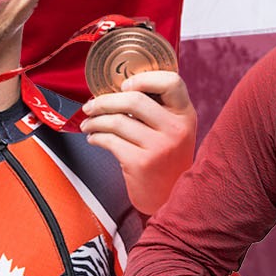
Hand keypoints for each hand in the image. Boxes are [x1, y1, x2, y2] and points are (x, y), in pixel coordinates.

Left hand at [79, 69, 196, 212]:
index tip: (124, 85)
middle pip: (134, 99)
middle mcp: (175, 129)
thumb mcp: (174, 130)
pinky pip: (109, 141)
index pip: (171, 82)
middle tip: (91, 105)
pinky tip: (94, 138)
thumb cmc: (166, 158)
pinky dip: (96, 137)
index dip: (145, 78)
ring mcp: (159, 147)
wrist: (168, 197)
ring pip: (117, 121)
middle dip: (104, 100)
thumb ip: (159, 109)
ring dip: (95, 120)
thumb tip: (118, 88)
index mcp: (185, 114)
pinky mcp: (141, 163)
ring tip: (89, 123)